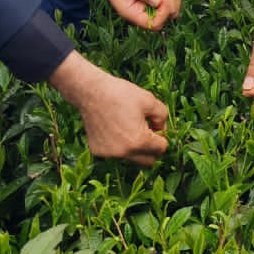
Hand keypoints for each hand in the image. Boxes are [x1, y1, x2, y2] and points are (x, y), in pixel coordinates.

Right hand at [49, 52, 167, 165]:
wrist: (91, 92)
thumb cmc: (121, 94)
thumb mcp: (149, 100)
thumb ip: (162, 117)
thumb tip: (161, 129)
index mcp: (139, 141)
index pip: (161, 149)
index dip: (161, 136)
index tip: (154, 125)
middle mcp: (124, 153)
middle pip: (148, 161)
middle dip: (152, 149)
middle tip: (147, 132)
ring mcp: (109, 155)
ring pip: (132, 159)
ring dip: (135, 148)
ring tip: (128, 127)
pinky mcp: (98, 152)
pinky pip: (116, 155)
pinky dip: (119, 146)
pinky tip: (114, 129)